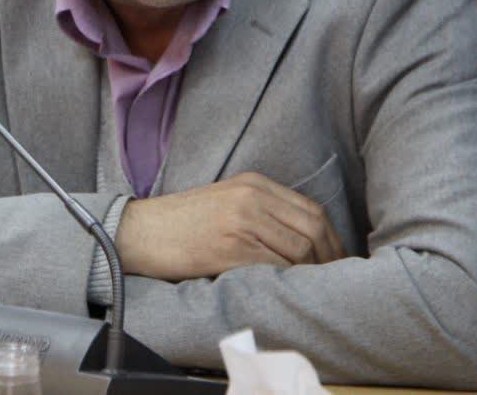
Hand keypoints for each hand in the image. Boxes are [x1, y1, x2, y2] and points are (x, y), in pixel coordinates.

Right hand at [114, 172, 345, 280]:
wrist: (139, 231)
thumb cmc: (181, 223)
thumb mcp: (226, 201)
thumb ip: (262, 211)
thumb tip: (304, 241)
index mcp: (254, 183)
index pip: (311, 210)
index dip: (332, 239)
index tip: (337, 260)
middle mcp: (251, 197)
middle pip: (313, 228)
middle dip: (330, 258)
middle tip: (334, 280)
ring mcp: (241, 221)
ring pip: (299, 249)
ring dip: (312, 273)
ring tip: (313, 289)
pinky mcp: (229, 248)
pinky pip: (274, 267)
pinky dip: (288, 282)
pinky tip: (288, 292)